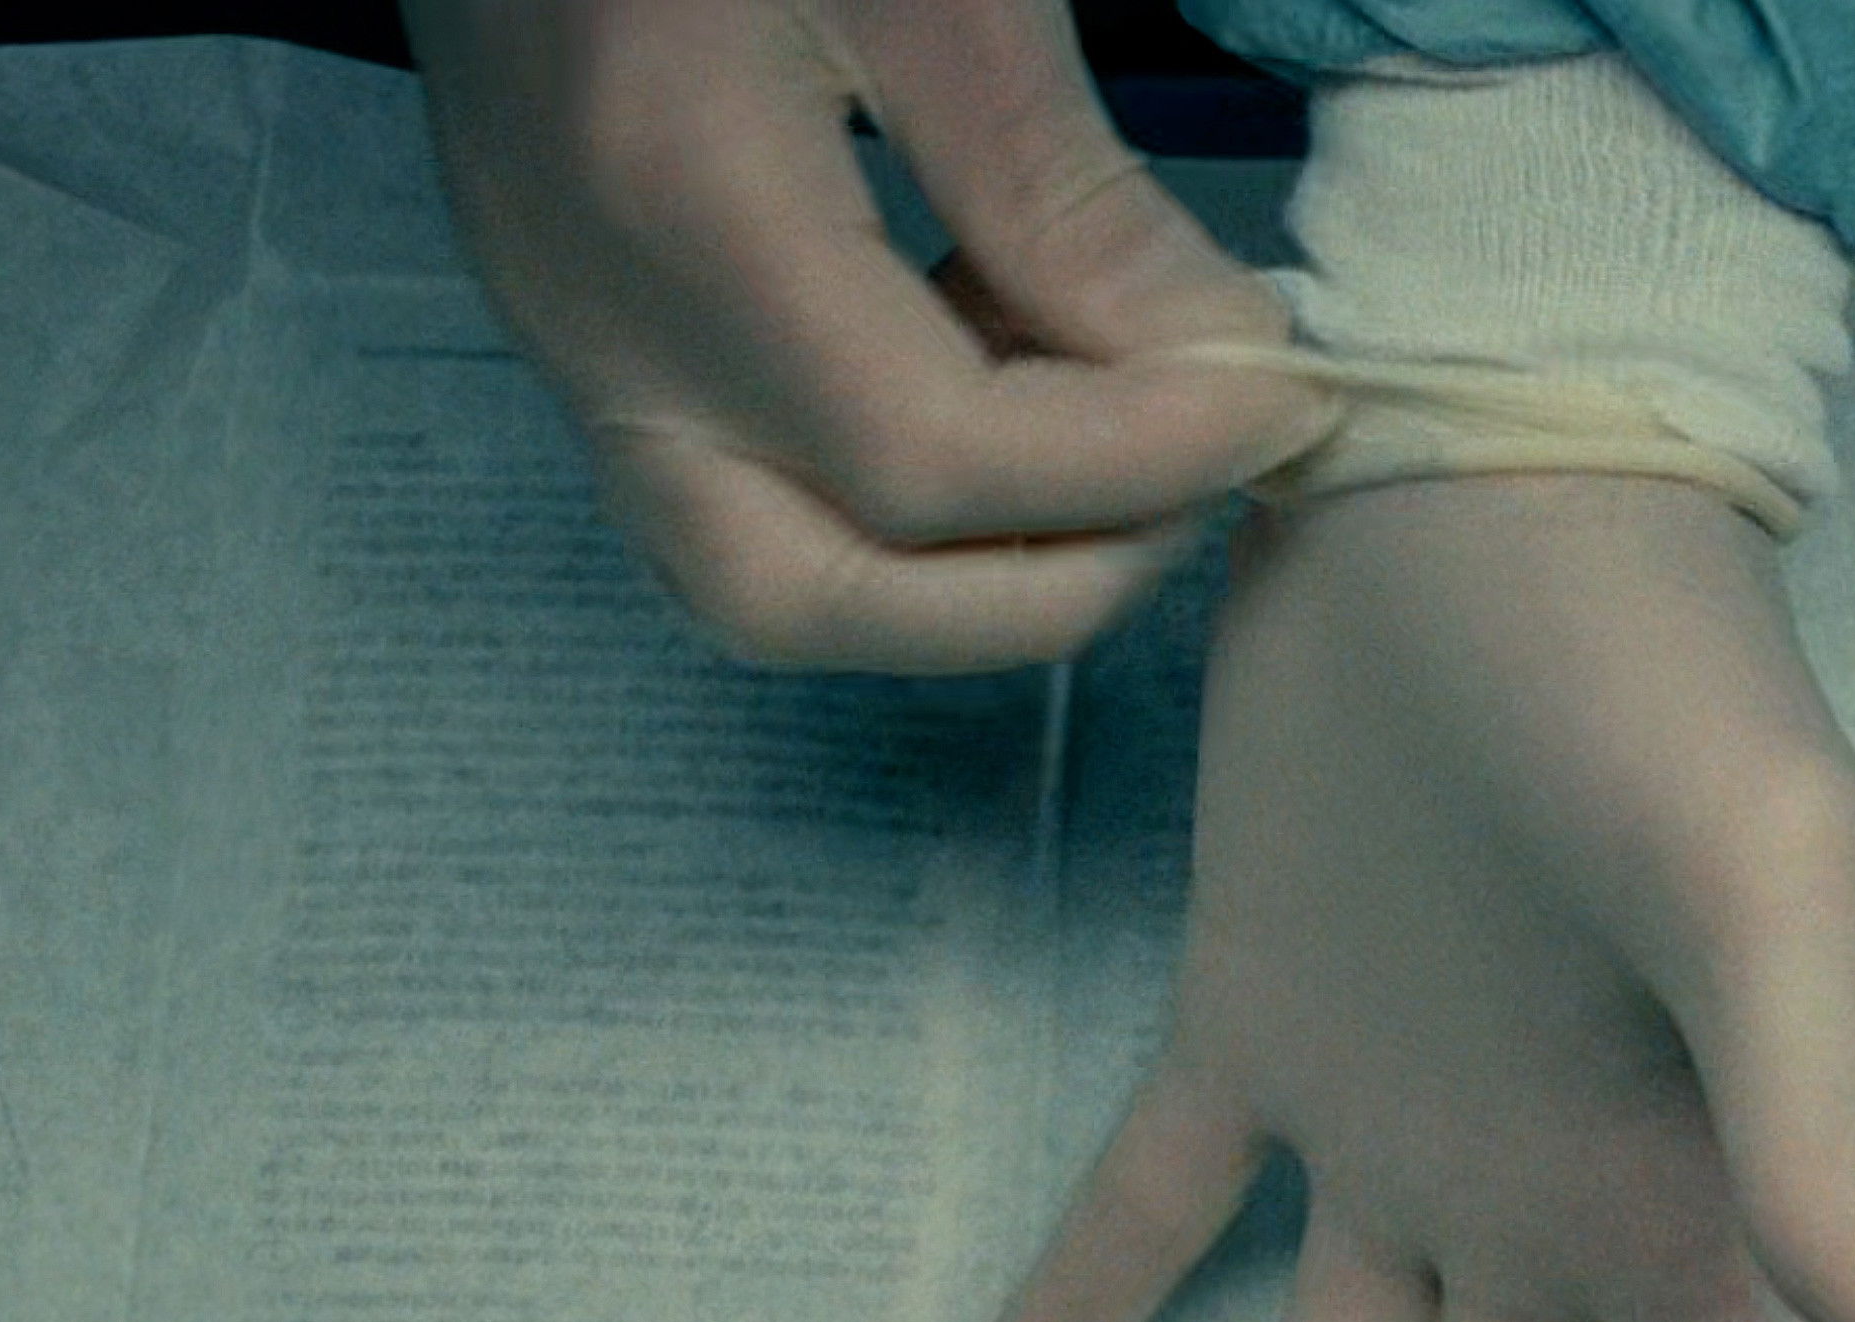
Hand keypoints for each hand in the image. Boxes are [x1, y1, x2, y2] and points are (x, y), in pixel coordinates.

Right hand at [399, 0, 1329, 669]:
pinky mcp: (588, 313)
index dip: (1140, 466)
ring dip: (971, 562)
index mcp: (680, 203)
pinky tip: (1014, 363)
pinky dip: (904, 488)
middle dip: (1044, 584)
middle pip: (816, 599)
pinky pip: (747, 485)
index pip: (933, 462)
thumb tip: (1216, 368)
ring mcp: (571, 330)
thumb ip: (1064, 190)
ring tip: (1117, 426)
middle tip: (1196, 468)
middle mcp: (596, 318)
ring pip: (767, 575)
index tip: (1282, 398)